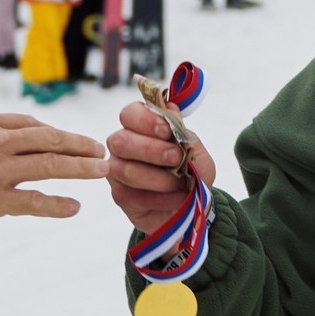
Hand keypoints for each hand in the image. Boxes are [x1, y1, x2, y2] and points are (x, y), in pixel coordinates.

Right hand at [0, 112, 107, 228]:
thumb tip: (19, 134)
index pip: (31, 125)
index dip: (56, 133)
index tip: (71, 141)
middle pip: (49, 139)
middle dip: (79, 145)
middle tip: (100, 150)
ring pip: (51, 165)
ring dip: (80, 168)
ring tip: (101, 171)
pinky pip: (34, 202)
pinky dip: (57, 205)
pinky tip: (75, 207)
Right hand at [106, 101, 215, 234]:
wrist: (192, 206)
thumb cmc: (191, 173)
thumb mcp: (196, 153)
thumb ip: (183, 133)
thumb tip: (170, 109)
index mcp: (140, 127)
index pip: (130, 114)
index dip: (145, 120)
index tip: (166, 131)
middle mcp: (123, 145)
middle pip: (121, 141)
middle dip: (151, 150)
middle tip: (176, 158)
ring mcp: (117, 170)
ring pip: (126, 170)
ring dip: (159, 178)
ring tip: (180, 183)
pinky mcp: (120, 195)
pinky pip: (133, 195)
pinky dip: (160, 198)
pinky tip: (176, 198)